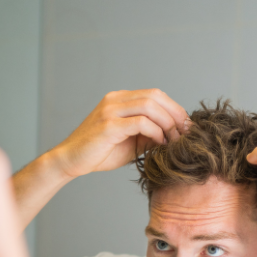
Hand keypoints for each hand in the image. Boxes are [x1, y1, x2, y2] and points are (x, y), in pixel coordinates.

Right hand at [48, 89, 189, 178]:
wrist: (70, 161)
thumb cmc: (98, 153)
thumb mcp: (130, 142)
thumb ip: (149, 134)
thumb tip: (174, 134)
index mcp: (119, 99)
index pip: (155, 95)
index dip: (174, 108)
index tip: (185, 127)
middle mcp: (115, 99)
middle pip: (155, 96)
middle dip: (175, 113)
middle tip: (186, 132)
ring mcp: (110, 110)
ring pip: (150, 106)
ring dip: (167, 123)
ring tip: (175, 139)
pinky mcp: (108, 125)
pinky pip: (140, 123)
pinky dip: (155, 132)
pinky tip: (159, 143)